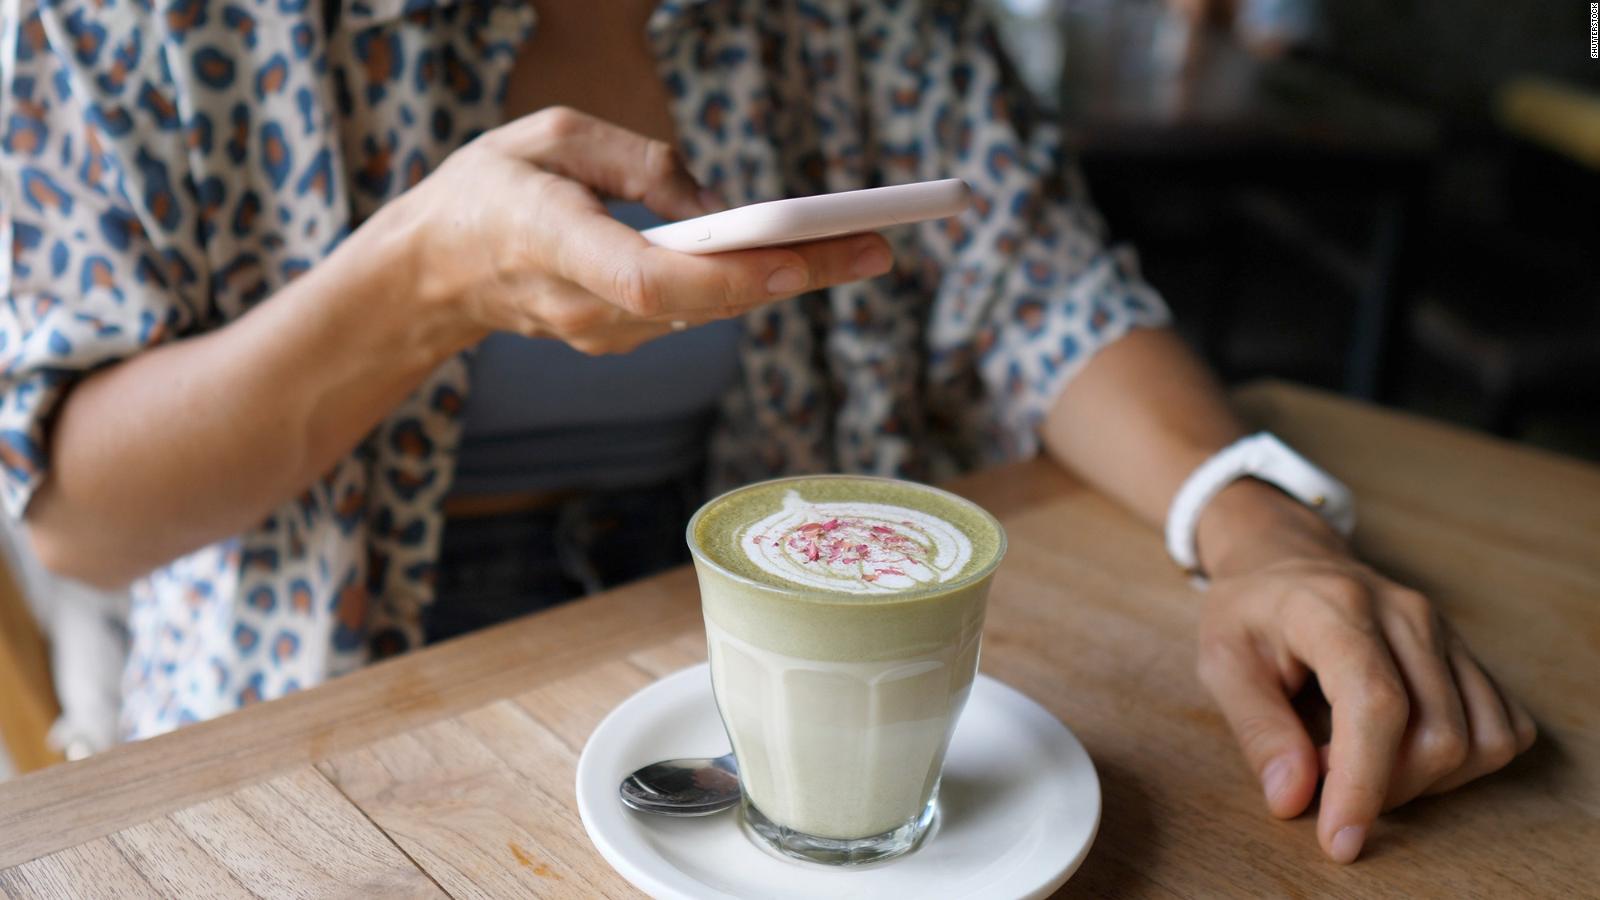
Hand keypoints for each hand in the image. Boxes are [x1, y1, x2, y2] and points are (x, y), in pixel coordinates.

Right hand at [361, 106, 892, 354]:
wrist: (431, 273)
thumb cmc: (488, 189)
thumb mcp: (550, 136)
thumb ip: (637, 162)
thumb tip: (718, 207)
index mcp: (549, 240)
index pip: (645, 279)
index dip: (722, 276)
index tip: (793, 257)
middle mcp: (579, 303)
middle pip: (699, 303)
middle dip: (794, 275)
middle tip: (876, 248)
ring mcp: (599, 334)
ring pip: (708, 314)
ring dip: (786, 283)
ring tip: (862, 250)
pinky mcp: (617, 339)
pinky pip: (694, 315)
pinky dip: (749, 288)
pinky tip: (805, 263)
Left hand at [1193, 481, 1536, 863]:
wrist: (1286, 559)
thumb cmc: (1249, 612)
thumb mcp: (1222, 662)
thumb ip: (1258, 730)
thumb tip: (1294, 800)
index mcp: (1336, 608)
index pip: (1376, 704)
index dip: (1364, 782)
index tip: (1339, 840)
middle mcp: (1407, 615)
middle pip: (1438, 736)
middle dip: (1384, 787)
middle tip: (1321, 772)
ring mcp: (1447, 632)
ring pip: (1481, 741)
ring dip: (1423, 781)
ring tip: (1357, 758)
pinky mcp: (1469, 654)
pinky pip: (1502, 730)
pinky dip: (1461, 764)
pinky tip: (1401, 749)